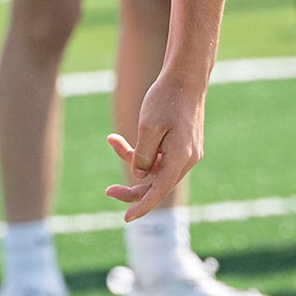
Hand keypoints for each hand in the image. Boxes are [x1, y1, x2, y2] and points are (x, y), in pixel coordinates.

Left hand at [104, 73, 205, 220]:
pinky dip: (143, 152)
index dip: (141, 207)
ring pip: (156, 169)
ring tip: (112, 140)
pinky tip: (120, 140)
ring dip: (133, 160)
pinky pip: (161, 157)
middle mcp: (187, 160)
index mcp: (180, 159)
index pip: (158, 192)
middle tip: (108, 191)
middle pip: (157, 185)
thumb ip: (143, 157)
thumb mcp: (148, 128)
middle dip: (132, 188)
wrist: (186, 76)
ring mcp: (187, 152)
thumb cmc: (166, 99)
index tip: (126, 219)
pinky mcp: (183, 144)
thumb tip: (140, 176)